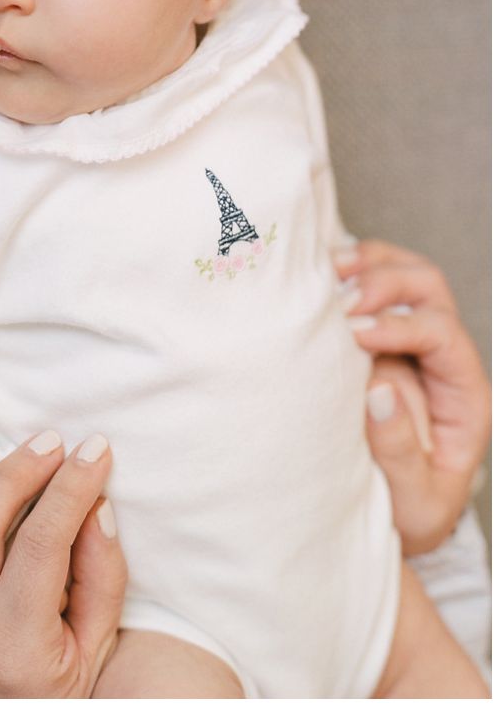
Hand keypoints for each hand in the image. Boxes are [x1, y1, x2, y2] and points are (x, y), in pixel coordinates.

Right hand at [339, 239, 490, 555]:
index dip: (400, 326)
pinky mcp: (372, 342)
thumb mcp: (415, 501)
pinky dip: (347, 271)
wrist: (392, 518)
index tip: (355, 336)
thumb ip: (402, 452)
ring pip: (405, 274)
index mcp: (463, 397)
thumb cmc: (407, 513)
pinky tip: (318, 278)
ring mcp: (407, 345)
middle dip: (386, 281)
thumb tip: (381, 392)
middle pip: (429, 289)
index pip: (442, 334)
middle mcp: (440, 360)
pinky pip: (369, 287)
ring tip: (326, 272)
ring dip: (368, 264)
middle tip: (341, 299)